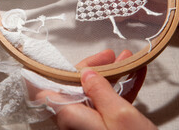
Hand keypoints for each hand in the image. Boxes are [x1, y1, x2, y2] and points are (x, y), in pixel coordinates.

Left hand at [26, 49, 153, 129]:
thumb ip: (100, 91)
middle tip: (111, 55)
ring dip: (112, 76)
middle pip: (75, 86)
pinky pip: (106, 105)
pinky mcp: (102, 128)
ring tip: (128, 62)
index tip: (50, 56)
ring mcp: (88, 125)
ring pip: (94, 93)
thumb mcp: (121, 114)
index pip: (45, 90)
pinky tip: (133, 78)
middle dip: (95, 68)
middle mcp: (75, 121)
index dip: (46, 71)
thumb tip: (86, 74)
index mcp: (71, 116)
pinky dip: (119, 91)